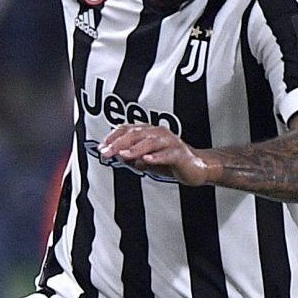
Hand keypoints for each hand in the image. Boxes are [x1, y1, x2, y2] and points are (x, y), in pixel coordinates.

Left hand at [94, 124, 214, 185]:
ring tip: (123, 155)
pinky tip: (146, 161)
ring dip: (135, 149)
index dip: (113, 137)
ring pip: (150, 142)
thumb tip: (116, 156)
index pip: (128, 130)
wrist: (196, 167)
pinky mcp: (179, 154)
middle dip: (119, 143)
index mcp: (150, 132)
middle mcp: (159, 133)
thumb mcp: (147, 160)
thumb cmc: (172, 161)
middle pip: (136, 134)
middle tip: (107, 152)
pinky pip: (167, 154)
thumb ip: (132, 157)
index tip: (101, 147)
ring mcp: (170, 142)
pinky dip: (156, 157)